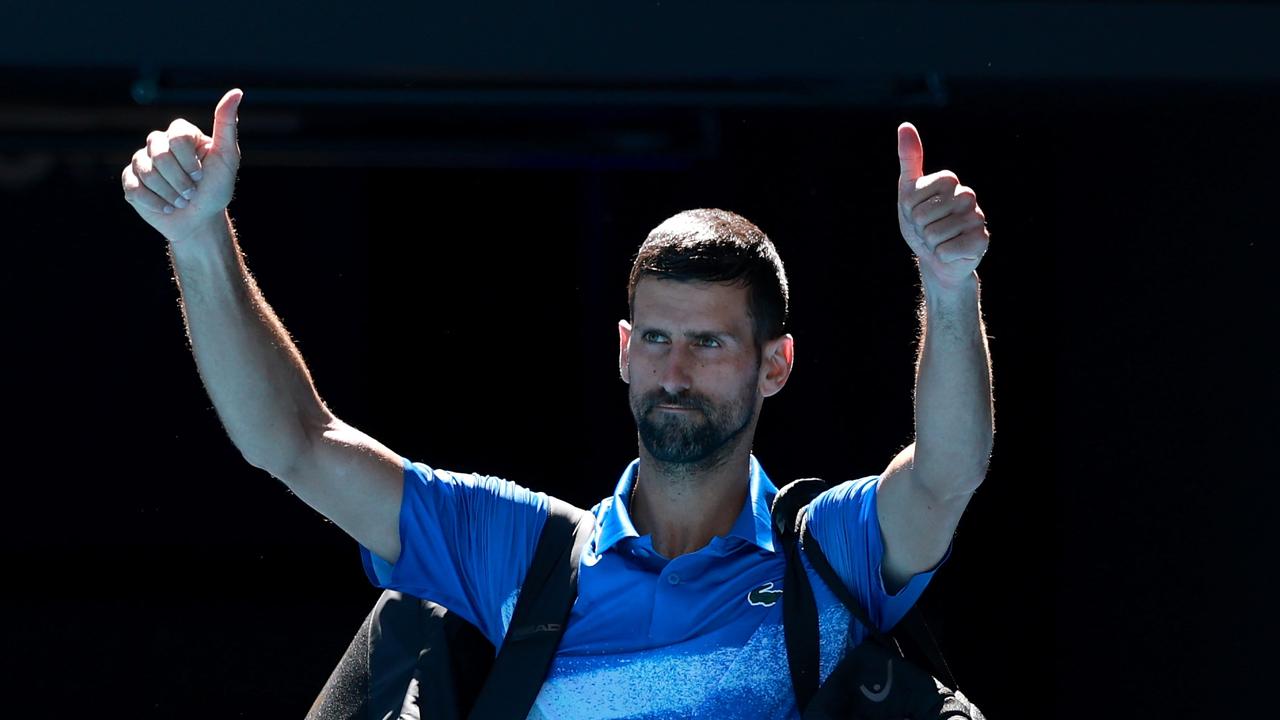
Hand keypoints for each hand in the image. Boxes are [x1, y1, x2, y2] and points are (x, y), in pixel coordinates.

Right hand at [122, 88, 243, 244]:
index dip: (189, 160)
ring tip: (181, 200)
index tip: (201, 174)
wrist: (200, 220)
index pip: (177, 136)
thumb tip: (237, 92)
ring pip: (146, 171)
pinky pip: (134, 187)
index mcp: (180, 134)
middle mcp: (158, 143)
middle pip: (160, 155)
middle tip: (191, 192)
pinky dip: (154, 202)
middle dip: (180, 180)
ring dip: (169, 193)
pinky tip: (166, 207)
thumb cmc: (216, 189)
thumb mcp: (227, 157)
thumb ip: (227, 125)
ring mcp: (142, 161)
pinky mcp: (130, 180)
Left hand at [896, 122, 988, 290]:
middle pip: (924, 215)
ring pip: (935, 234)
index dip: (910, 210)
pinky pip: (947, 250)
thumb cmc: (922, 224)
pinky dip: (941, 256)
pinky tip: (950, 253)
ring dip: (931, 244)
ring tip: (939, 241)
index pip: (914, 196)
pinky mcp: (981, 241)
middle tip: (929, 230)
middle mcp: (967, 196)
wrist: (936, 258)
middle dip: (920, 228)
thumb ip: (909, 160)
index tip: (918, 213)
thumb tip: (905, 125)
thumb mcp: (909, 192)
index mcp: (950, 182)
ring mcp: (977, 218)